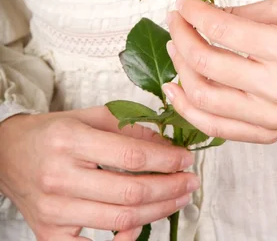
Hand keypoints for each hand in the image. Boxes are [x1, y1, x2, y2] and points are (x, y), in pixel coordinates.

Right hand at [0, 106, 198, 240]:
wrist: (7, 155)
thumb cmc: (51, 133)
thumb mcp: (89, 117)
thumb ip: (128, 126)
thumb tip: (166, 142)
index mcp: (70, 141)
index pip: (131, 155)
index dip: (166, 159)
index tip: (186, 158)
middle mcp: (60, 177)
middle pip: (129, 191)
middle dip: (170, 188)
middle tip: (190, 181)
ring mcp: (54, 210)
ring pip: (119, 219)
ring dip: (158, 211)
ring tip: (178, 198)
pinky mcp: (49, 234)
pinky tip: (141, 226)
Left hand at [163, 0, 276, 143]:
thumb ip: (242, 13)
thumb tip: (204, 14)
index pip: (221, 30)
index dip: (193, 14)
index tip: (181, 4)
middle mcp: (276, 87)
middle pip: (205, 64)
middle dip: (181, 37)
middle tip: (176, 21)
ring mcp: (271, 116)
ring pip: (203, 100)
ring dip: (180, 71)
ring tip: (175, 49)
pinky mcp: (268, 133)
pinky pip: (216, 128)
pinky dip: (190, 109)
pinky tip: (177, 90)